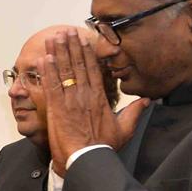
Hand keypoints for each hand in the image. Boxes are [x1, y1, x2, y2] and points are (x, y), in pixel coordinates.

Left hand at [41, 27, 149, 174]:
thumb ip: (135, 112)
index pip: (92, 69)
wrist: (86, 159)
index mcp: (99, 98)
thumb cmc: (103, 146)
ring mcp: (69, 100)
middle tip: (64, 31)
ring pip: (62, 72)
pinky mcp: (55, 108)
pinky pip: (50, 86)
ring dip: (57, 53)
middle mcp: (84, 95)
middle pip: (76, 65)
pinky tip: (43, 59)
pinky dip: (47, 72)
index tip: (82, 39)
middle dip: (70, 47)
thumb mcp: (125, 128)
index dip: (85, 53)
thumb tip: (147, 100)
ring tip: (53, 38)